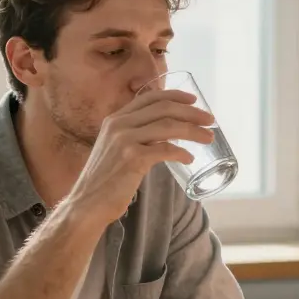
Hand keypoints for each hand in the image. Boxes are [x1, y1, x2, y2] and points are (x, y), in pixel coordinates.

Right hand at [65, 89, 215, 225]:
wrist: (87, 203)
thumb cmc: (107, 179)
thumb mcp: (116, 148)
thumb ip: (135, 136)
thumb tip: (167, 134)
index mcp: (116, 119)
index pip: (150, 97)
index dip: (175, 95)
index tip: (194, 100)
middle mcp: (118, 124)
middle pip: (164, 108)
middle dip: (192, 112)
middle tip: (211, 120)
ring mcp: (124, 140)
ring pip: (169, 127)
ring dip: (193, 131)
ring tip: (208, 138)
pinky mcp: (132, 158)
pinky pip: (165, 149)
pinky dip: (181, 152)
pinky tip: (189, 158)